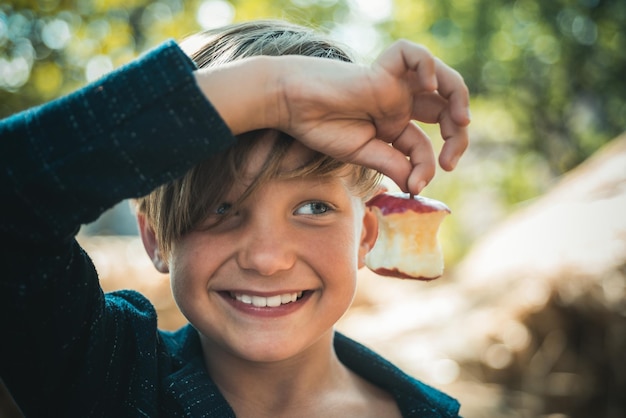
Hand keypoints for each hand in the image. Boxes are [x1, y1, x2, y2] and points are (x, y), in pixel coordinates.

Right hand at [196, 40, 469, 194]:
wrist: (292, 106)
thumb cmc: (321, 128)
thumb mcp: (364, 153)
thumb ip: (392, 164)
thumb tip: (417, 187)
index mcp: (394, 124)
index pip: (424, 144)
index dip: (427, 165)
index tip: (416, 185)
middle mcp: (399, 102)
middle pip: (445, 110)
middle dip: (457, 135)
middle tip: (450, 160)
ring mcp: (394, 83)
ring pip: (441, 78)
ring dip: (459, 98)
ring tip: (461, 122)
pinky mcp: (382, 67)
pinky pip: (413, 55)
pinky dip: (427, 66)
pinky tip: (427, 87)